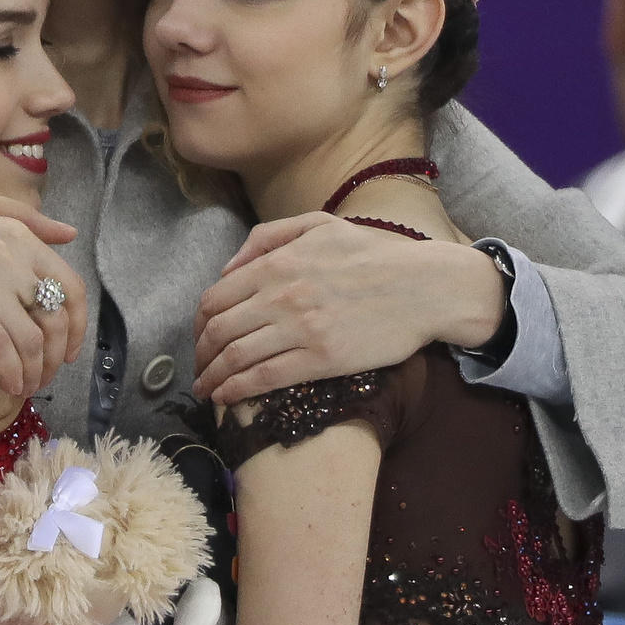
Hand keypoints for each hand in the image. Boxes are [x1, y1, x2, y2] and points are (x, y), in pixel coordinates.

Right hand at [0, 187, 88, 398]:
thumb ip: (26, 218)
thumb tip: (69, 234)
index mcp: (17, 234)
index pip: (72, 287)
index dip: (78, 327)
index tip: (70, 350)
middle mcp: (8, 255)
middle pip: (56, 319)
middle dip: (57, 357)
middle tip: (46, 376)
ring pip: (31, 339)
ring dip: (34, 371)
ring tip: (25, 387)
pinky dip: (10, 373)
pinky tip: (7, 387)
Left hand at [194, 211, 505, 405]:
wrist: (426, 288)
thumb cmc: (375, 255)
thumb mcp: (319, 226)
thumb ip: (267, 238)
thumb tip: (227, 268)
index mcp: (278, 263)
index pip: (215, 298)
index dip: (198, 324)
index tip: (199, 338)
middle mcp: (282, 295)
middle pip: (218, 331)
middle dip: (199, 355)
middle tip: (198, 368)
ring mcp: (301, 329)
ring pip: (235, 357)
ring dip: (211, 377)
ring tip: (205, 389)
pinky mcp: (321, 359)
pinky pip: (264, 378)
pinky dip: (236, 390)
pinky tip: (226, 397)